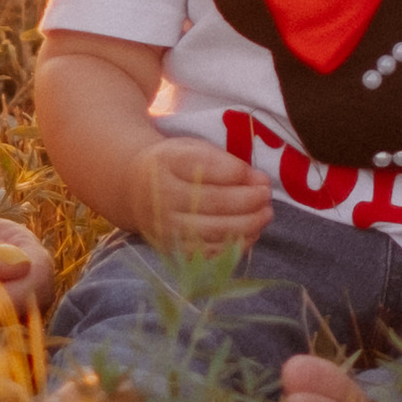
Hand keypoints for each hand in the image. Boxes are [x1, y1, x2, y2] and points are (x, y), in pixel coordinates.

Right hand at [131, 138, 273, 250]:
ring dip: (249, 224)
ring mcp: (167, 227)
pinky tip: (251, 233)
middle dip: (250, 201)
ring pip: (216, 231)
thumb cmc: (174, 166)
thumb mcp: (193, 149)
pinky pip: (210, 252)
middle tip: (267, 196)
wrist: (134, 189)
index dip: (238, 173)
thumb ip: (226, 162)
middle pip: (216, 203)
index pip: (208, 167)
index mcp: (169, 162)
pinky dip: (236, 245)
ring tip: (265, 214)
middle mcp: (164, 196)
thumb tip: (259, 181)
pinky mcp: (172, 249)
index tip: (258, 176)